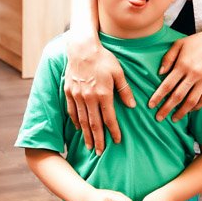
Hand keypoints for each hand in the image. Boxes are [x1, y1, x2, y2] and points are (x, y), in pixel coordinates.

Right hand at [64, 36, 135, 153]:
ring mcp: (77, 96)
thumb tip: (133, 106)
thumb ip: (125, 90)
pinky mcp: (68, 92)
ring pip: (82, 120)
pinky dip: (75, 121)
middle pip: (94, 124)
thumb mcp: (119, 72)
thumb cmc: (103, 58)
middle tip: (100, 152)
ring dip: (86, 135)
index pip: (109, 118)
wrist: (82, 48)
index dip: (114, 131)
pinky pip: (72, 111)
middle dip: (98, 140)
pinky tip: (78, 129)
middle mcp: (89, 98)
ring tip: (89, 146)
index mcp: (103, 94)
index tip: (117, 141)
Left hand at [149, 29, 201, 121]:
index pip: (167, 85)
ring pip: (192, 101)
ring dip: (182, 112)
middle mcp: (194, 74)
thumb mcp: (179, 44)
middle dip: (166, 109)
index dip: (158, 97)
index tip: (150, 105)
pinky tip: (190, 110)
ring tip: (174, 118)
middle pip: (178, 96)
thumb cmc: (197, 41)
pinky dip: (196, 107)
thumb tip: (160, 73)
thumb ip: (168, 58)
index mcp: (183, 65)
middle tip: (158, 118)